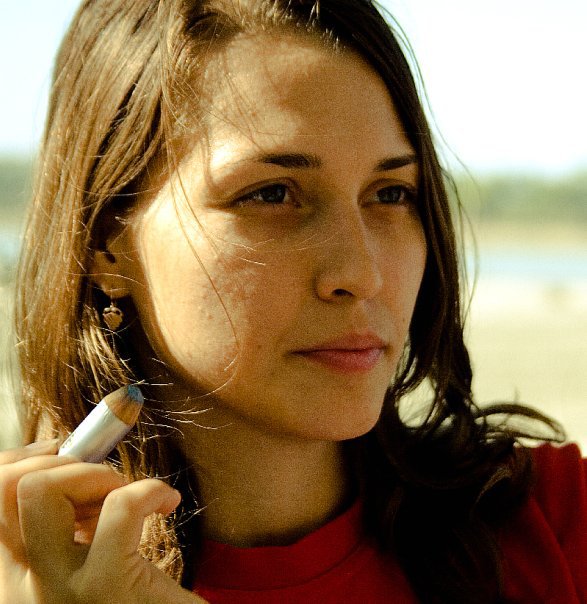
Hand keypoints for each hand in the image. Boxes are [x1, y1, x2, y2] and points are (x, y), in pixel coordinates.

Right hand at [0, 441, 206, 603]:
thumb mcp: (83, 565)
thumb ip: (67, 527)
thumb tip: (70, 459)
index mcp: (15, 579)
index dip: (22, 461)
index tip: (62, 454)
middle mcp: (20, 588)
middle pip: (5, 487)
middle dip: (62, 465)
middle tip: (105, 484)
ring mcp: (55, 590)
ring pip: (37, 489)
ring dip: (94, 474)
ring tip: (126, 495)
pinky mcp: (105, 586)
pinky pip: (119, 505)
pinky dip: (150, 489)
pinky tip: (166, 502)